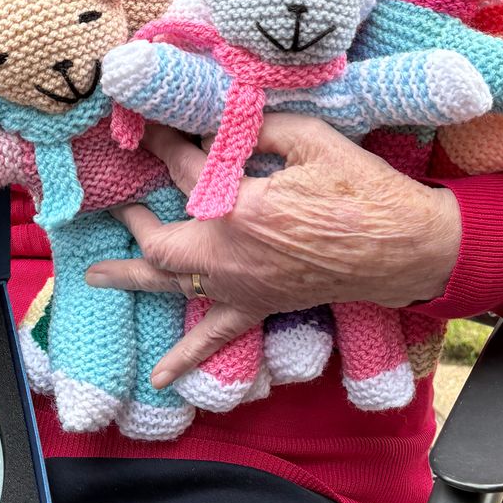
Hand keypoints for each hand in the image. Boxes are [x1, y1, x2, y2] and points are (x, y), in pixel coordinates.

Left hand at [87, 115, 460, 386]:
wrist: (405, 247)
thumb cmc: (364, 190)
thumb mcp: (313, 139)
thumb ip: (260, 128)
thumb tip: (219, 128)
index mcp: (243, 207)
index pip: (187, 169)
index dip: (163, 143)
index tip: (146, 125)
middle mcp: (233, 254)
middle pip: (162, 239)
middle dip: (134, 216)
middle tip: (114, 197)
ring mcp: (244, 285)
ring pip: (174, 285)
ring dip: (133, 277)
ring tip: (97, 275)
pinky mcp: (262, 304)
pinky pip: (217, 336)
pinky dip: (186, 356)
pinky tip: (161, 377)